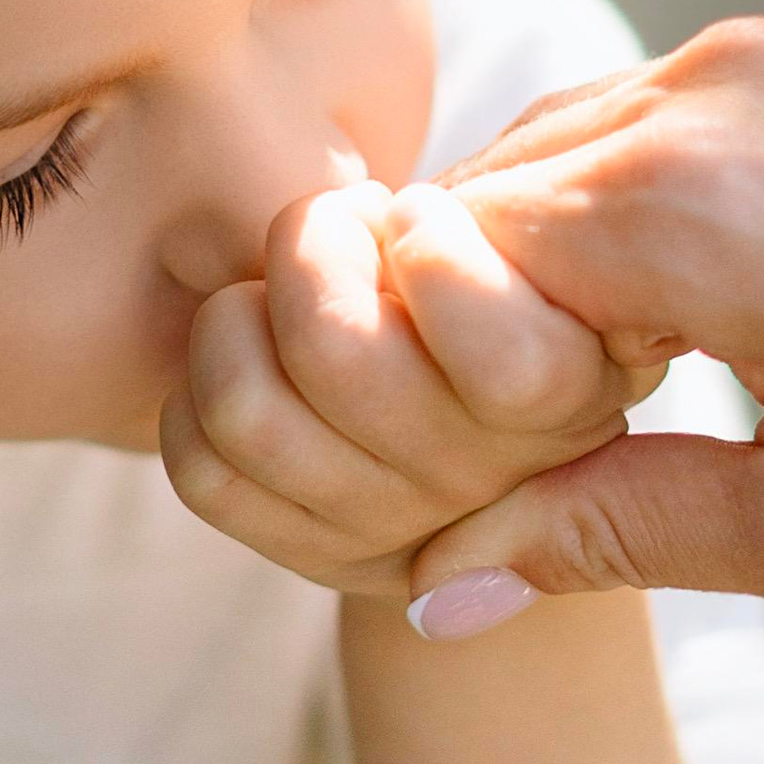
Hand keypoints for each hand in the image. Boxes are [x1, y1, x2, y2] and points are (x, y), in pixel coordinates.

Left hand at [162, 180, 664, 596]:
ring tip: (274, 293)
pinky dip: (194, 392)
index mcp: (570, 395)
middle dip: (305, 243)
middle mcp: (490, 482)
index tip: (417, 210)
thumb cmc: (496, 274)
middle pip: (330, 349)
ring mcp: (398, 532)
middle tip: (332, 225)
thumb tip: (394, 217)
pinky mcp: (318, 553)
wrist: (495, 412)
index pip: (504, 362)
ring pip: (242, 410)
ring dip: (234, 316)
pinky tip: (250, 357)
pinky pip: (198, 468)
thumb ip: (498, 222)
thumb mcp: (529, 240)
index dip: (430, 249)